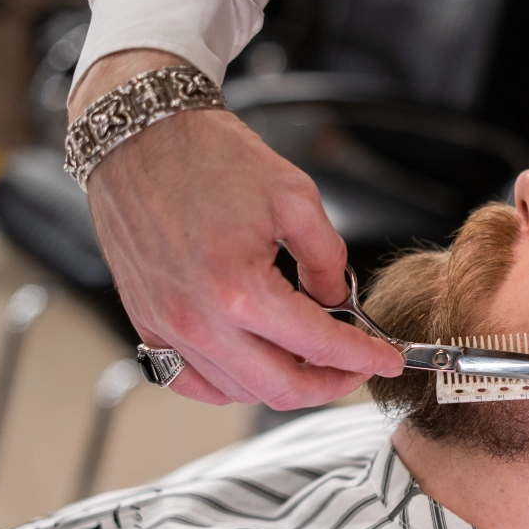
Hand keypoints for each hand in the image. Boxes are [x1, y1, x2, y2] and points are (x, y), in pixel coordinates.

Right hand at [71, 50, 403, 407]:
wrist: (140, 136)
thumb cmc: (211, 157)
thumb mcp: (296, 197)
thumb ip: (327, 259)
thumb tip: (337, 301)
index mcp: (240, 289)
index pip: (319, 345)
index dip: (363, 357)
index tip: (387, 360)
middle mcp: (198, 320)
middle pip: (281, 388)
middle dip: (331, 384)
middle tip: (355, 368)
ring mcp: (166, 326)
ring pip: (238, 391)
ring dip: (283, 384)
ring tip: (310, 358)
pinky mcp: (145, 322)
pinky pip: (189, 381)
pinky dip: (230, 383)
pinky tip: (256, 363)